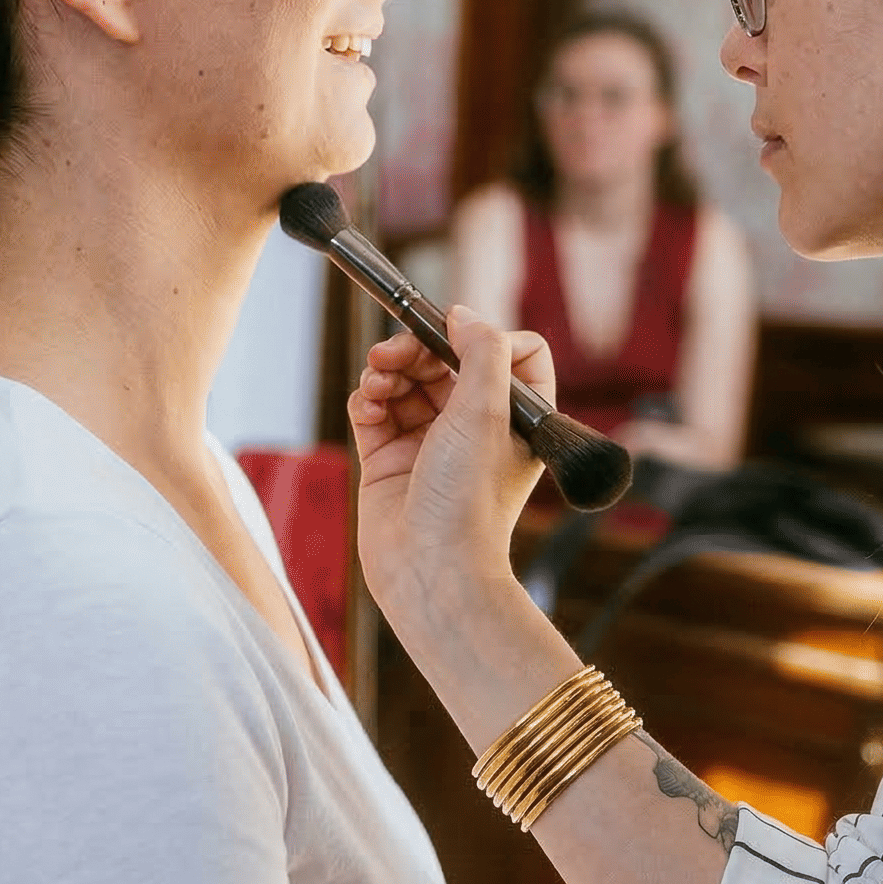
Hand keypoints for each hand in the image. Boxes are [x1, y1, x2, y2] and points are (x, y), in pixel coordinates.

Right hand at [347, 308, 553, 638]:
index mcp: (515, 417)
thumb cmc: (468, 502)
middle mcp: (474, 428)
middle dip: (417, 348)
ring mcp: (429, 443)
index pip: (511, 353)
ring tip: (378, 381)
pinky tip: (368, 405)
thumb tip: (463, 314)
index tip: (455, 339)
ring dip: (387, 370)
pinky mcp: (388, 459)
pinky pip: (373, 409)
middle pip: (445, 360)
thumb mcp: (488, 410)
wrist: (430, 570)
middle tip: (395, 352)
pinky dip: (367, 398)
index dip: (483, 338)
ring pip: (406, 380)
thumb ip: (482, 351)